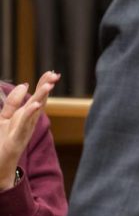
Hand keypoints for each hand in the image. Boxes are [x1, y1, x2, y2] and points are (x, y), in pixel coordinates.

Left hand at [0, 71, 59, 188]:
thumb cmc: (2, 142)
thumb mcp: (4, 118)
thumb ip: (12, 102)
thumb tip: (25, 84)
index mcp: (24, 116)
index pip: (36, 97)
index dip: (43, 84)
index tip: (52, 72)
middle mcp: (27, 122)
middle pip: (39, 101)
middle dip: (46, 88)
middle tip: (55, 75)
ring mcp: (23, 130)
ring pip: (34, 111)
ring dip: (42, 98)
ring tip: (49, 85)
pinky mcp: (16, 139)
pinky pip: (24, 125)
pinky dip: (30, 114)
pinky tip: (34, 104)